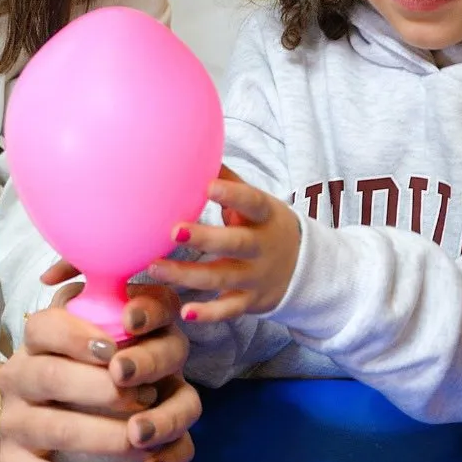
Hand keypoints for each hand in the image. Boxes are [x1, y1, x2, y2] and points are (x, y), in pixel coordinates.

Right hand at [0, 271, 199, 461]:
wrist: (20, 425)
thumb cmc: (78, 376)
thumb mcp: (96, 342)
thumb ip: (124, 324)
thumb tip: (143, 317)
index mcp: (38, 339)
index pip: (46, 325)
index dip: (81, 336)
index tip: (116, 349)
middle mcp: (19, 376)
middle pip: (54, 377)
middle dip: (107, 391)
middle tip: (146, 399)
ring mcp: (14, 422)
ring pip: (58, 429)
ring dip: (110, 437)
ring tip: (146, 443)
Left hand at [146, 171, 300, 321]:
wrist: (306, 269)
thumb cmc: (265, 226)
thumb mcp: (257, 203)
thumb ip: (231, 181)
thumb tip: (199, 148)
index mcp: (265, 217)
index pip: (252, 203)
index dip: (233, 195)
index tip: (209, 186)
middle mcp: (262, 248)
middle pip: (236, 243)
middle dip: (205, 238)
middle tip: (173, 232)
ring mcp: (257, 277)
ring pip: (223, 277)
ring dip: (189, 275)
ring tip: (155, 267)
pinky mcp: (250, 301)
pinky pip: (229, 309)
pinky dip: (209, 314)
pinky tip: (186, 312)